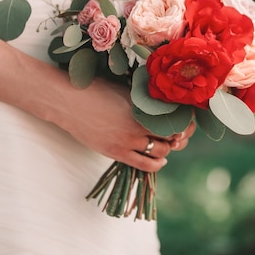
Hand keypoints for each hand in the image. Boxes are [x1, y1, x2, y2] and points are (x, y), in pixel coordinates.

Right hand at [54, 77, 190, 172]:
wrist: (67, 101)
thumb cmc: (95, 88)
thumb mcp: (124, 89)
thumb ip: (143, 98)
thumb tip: (163, 102)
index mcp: (141, 106)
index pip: (174, 119)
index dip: (184, 123)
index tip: (186, 121)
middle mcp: (137, 125)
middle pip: (171, 137)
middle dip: (179, 137)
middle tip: (179, 135)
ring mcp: (127, 141)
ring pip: (160, 152)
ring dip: (167, 150)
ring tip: (168, 145)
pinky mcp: (116, 153)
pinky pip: (144, 165)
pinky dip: (156, 164)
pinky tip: (159, 159)